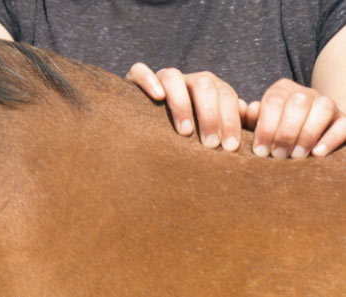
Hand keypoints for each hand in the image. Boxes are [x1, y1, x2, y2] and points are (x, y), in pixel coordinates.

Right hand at [126, 63, 247, 151]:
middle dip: (210, 116)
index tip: (230, 146)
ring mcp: (161, 78)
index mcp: (209, 89)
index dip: (230, 120)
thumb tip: (252, 114)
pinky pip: (140, 70)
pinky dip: (149, 80)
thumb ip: (230, 122)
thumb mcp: (209, 131)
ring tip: (185, 131)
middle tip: (211, 145)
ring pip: (174, 77)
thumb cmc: (186, 136)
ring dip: (182, 104)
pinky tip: (158, 97)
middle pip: (204, 84)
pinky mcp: (135, 79)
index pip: (226, 95)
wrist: (144, 128)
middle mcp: (187, 80)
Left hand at [251, 78, 345, 158]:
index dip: (265, 128)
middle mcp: (305, 93)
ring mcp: (326, 103)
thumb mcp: (257, 124)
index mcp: (281, 90)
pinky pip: (344, 124)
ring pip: (323, 108)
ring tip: (296, 156)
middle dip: (286, 133)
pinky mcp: (343, 119)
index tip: (260, 151)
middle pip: (298, 103)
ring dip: (308, 135)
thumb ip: (250, 118)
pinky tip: (317, 153)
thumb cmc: (271, 132)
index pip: (274, 101)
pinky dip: (331, 138)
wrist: (299, 130)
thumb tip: (250, 109)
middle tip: (277, 156)